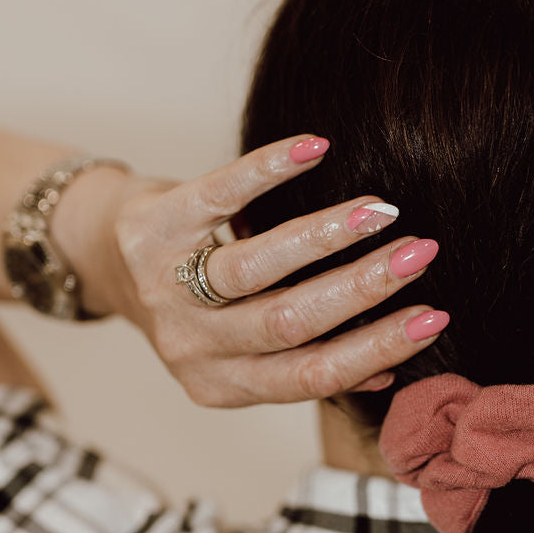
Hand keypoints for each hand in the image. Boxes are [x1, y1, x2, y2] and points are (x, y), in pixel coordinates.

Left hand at [81, 135, 448, 406]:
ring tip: (383, 211)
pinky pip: (218, 196)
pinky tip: (317, 149)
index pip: (310, 377)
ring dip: (326, 237)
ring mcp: (166, 286)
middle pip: (289, 323)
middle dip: (364, 288)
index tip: (434, 316)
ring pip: (254, 268)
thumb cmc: (195, 303)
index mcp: (221, 384)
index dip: (376, 349)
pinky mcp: (153, 226)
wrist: (99, 257)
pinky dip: (269, 170)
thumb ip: (305, 361)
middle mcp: (190, 345)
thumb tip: (386, 372)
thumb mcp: (240, 350)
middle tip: (422, 253)